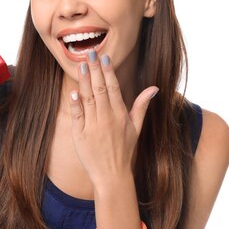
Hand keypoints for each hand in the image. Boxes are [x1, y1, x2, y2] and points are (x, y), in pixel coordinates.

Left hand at [69, 52, 157, 187]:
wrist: (112, 175)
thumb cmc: (124, 150)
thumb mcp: (136, 128)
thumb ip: (142, 106)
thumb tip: (154, 87)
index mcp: (120, 115)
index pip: (113, 88)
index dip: (108, 71)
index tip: (104, 58)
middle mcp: (106, 118)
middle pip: (99, 89)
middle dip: (94, 70)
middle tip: (90, 53)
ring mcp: (93, 126)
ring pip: (88, 98)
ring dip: (84, 81)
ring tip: (82, 66)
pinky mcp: (80, 135)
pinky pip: (77, 115)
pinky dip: (75, 102)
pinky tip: (74, 90)